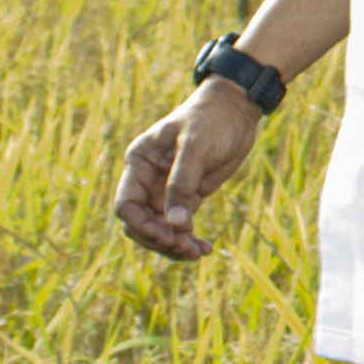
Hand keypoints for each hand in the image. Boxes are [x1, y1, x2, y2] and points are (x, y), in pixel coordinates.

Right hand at [113, 80, 265, 261]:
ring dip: (175, 246)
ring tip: (198, 253)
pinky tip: (205, 249)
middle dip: (159, 240)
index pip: (126, 205)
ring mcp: (167, 191)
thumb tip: (174, 224)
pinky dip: (189, 240)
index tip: (168, 236)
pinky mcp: (188, 197)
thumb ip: (182, 184)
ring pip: (160, 229)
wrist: (236, 111)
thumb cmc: (211, 120)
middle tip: (187, 249)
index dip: (141, 226)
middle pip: (140, 223)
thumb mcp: (196, 147)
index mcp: (140, 163)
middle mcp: (148, 180)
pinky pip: (180, 227)